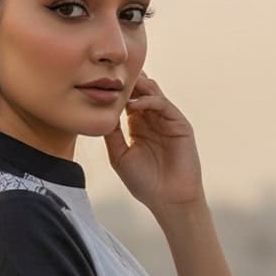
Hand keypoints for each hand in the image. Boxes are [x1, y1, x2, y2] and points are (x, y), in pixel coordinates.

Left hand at [103, 70, 204, 210]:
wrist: (168, 200)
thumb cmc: (144, 182)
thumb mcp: (120, 156)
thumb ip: (111, 134)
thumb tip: (98, 114)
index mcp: (138, 126)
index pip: (126, 100)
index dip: (114, 92)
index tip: (96, 84)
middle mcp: (152, 119)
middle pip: (139, 91)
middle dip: (126, 82)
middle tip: (108, 75)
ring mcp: (167, 120)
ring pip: (152, 92)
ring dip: (137, 86)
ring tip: (120, 84)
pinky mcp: (179, 124)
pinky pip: (163, 105)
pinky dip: (149, 100)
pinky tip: (134, 103)